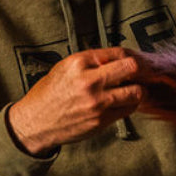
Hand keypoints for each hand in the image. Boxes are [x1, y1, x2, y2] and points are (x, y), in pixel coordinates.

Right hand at [8, 47, 145, 155]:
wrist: (35, 122)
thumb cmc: (50, 94)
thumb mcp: (65, 68)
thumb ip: (91, 62)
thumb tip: (119, 58)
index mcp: (79, 62)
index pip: (118, 53)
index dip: (131, 56)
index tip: (134, 61)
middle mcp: (89, 80)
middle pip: (132, 68)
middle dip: (140, 71)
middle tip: (140, 75)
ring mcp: (96, 102)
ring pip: (136, 92)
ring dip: (138, 90)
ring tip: (133, 90)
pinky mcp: (100, 120)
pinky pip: (128, 109)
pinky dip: (130, 105)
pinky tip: (124, 102)